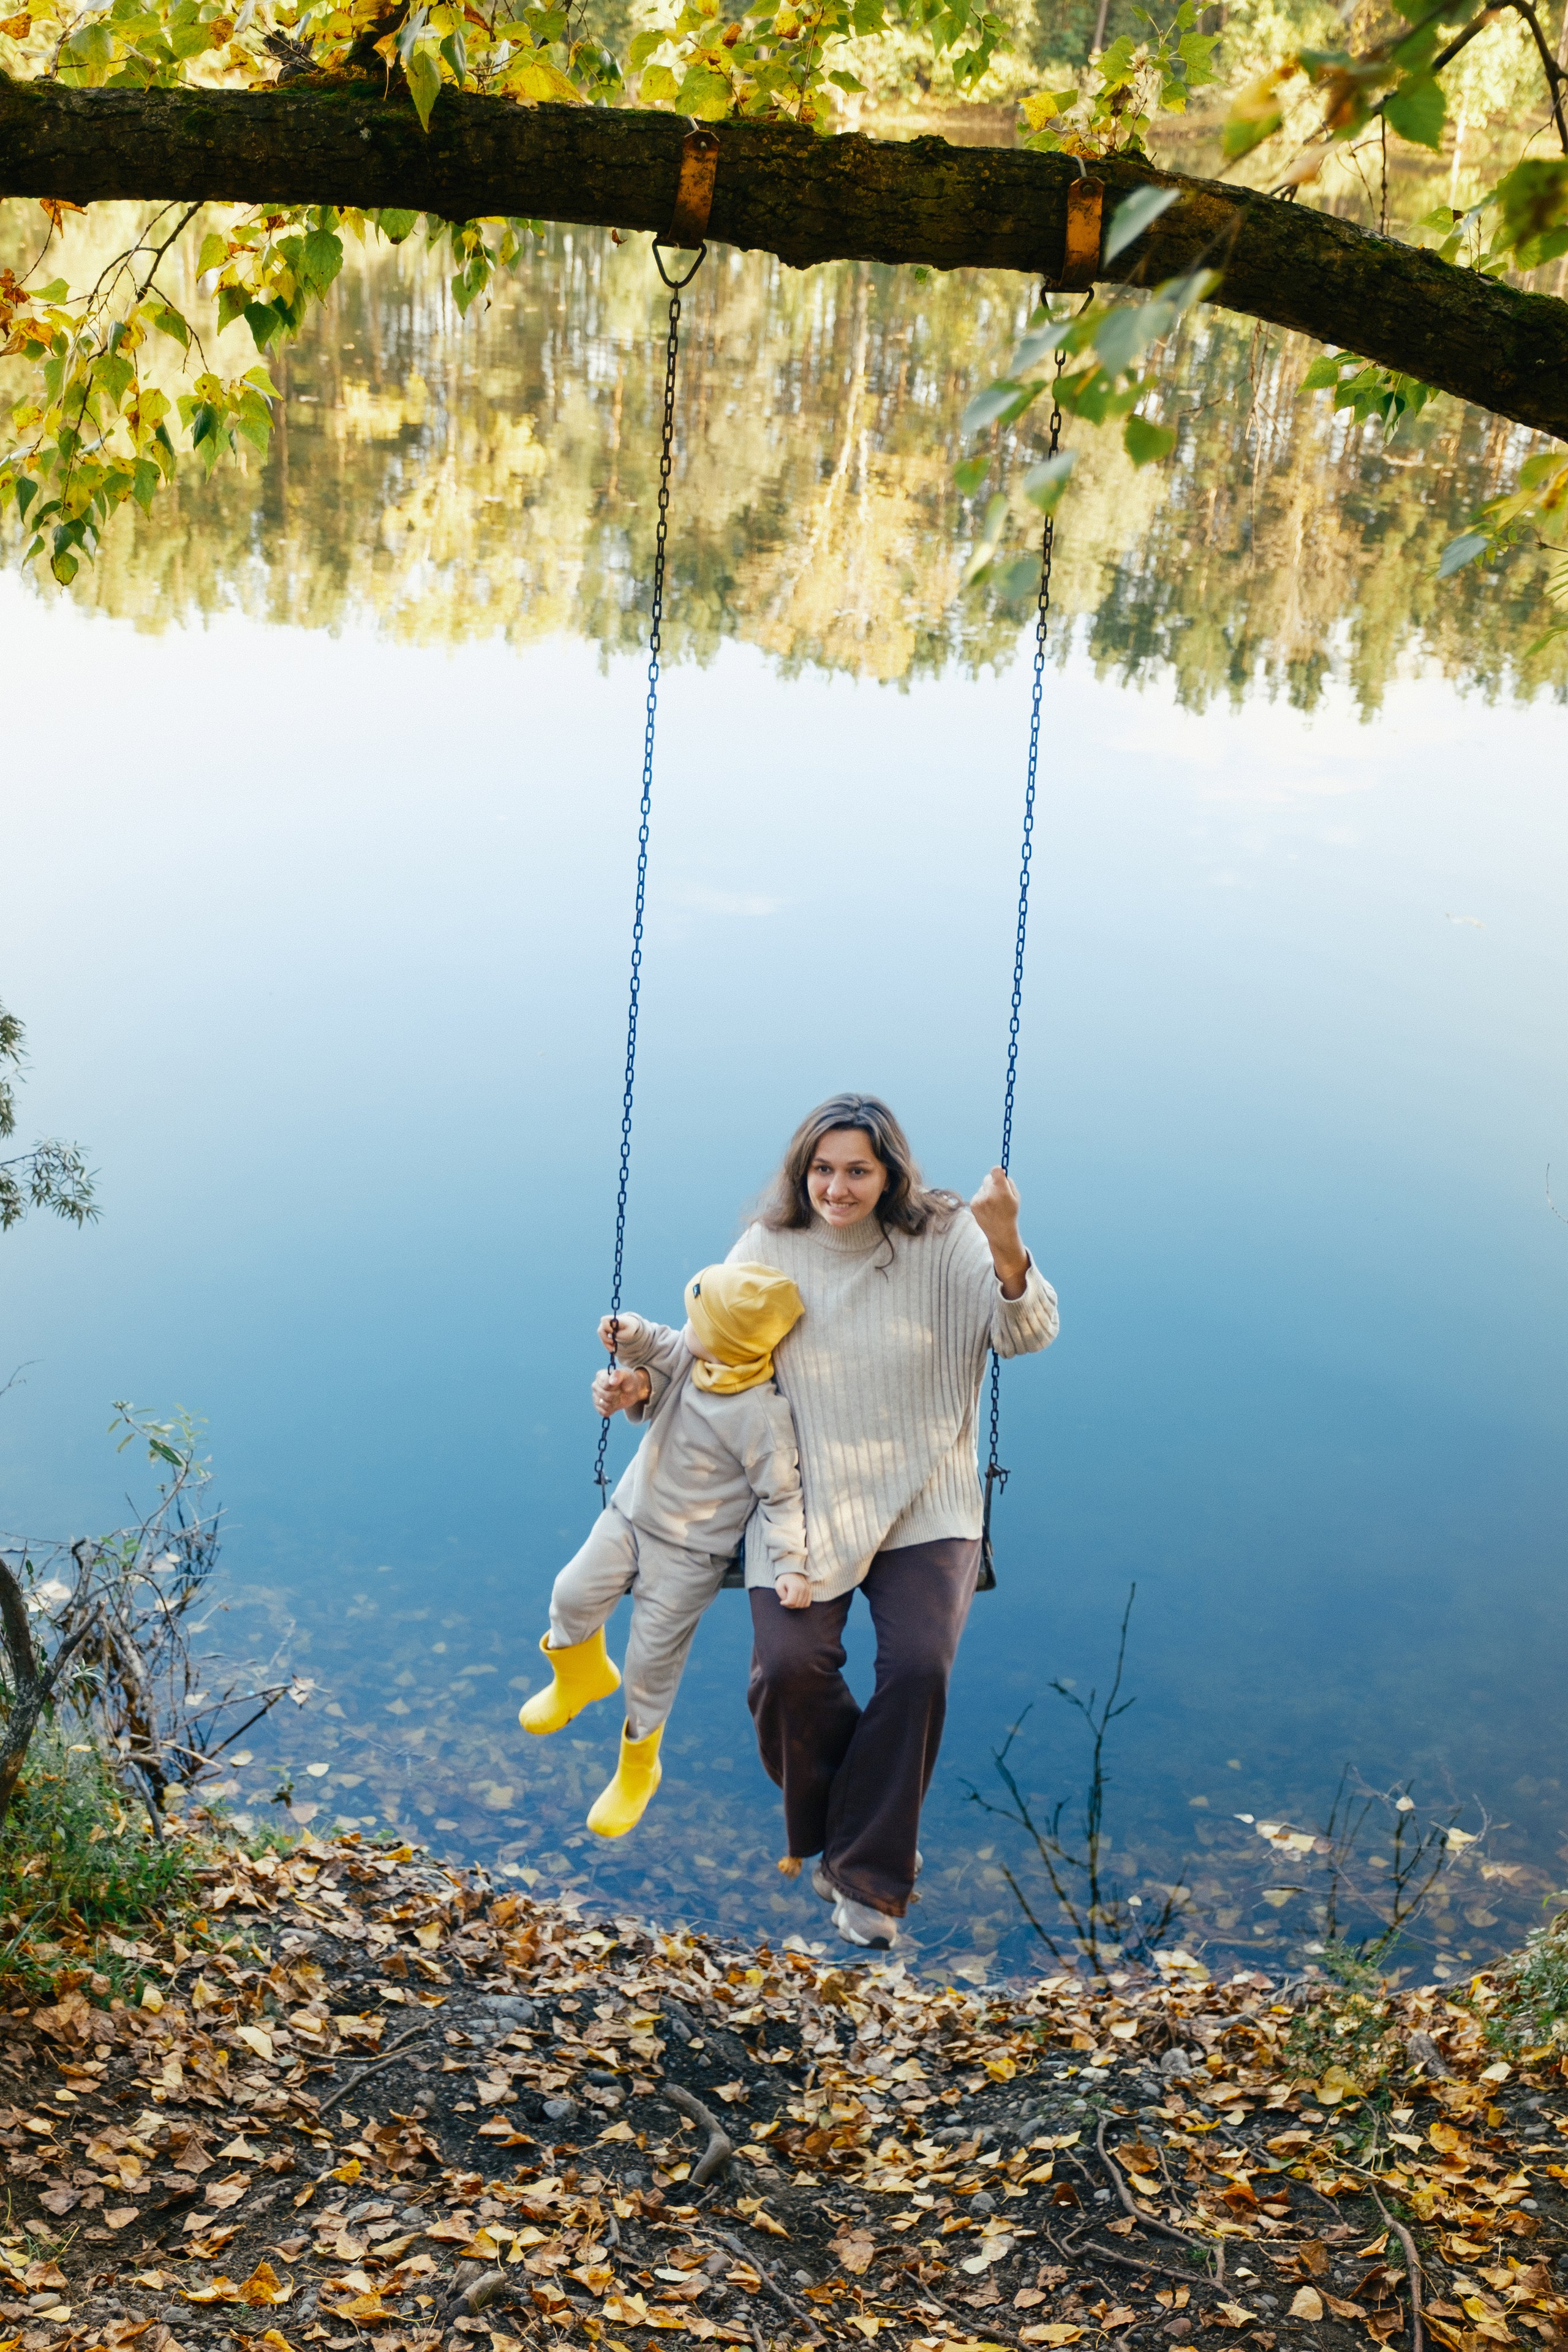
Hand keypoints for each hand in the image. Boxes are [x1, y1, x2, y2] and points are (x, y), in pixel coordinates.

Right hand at [593, 1366, 650, 1417]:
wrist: (630, 1391)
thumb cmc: (628, 1380)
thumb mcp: (627, 1376)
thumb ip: (619, 1375)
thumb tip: (612, 1381)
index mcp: (600, 1375)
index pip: (605, 1385)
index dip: (615, 1388)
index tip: (620, 1385)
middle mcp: (595, 1385)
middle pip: (605, 1396)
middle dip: (616, 1396)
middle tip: (620, 1392)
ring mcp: (595, 1396)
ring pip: (604, 1405)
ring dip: (614, 1404)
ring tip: (618, 1398)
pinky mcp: (598, 1406)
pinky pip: (604, 1412)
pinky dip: (612, 1410)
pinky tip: (614, 1404)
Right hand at [597, 1310, 644, 1351]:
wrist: (628, 1326)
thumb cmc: (629, 1327)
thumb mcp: (630, 1330)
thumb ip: (622, 1334)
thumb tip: (614, 1338)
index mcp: (612, 1319)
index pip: (604, 1320)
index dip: (606, 1326)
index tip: (612, 1331)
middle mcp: (606, 1323)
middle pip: (601, 1331)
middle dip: (606, 1339)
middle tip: (612, 1344)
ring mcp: (604, 1329)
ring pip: (602, 1338)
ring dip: (606, 1345)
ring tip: (612, 1350)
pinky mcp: (605, 1335)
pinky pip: (604, 1341)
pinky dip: (607, 1346)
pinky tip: (612, 1350)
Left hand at [775, 1572, 812, 1609]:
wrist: (792, 1571)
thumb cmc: (784, 1579)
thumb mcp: (778, 1586)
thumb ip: (782, 1596)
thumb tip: (788, 1604)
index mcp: (795, 1587)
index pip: (791, 1602)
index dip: (785, 1604)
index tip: (781, 1602)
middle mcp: (803, 1589)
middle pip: (796, 1605)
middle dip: (789, 1605)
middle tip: (785, 1601)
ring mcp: (807, 1590)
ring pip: (802, 1605)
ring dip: (795, 1605)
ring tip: (790, 1600)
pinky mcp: (809, 1592)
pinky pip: (807, 1604)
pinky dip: (801, 1604)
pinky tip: (796, 1600)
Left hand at [969, 1165, 1028, 1297]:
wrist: (1000, 1232)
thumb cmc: (1010, 1213)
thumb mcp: (1015, 1197)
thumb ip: (1008, 1183)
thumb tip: (1000, 1171)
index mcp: (1002, 1191)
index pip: (996, 1171)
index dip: (998, 1171)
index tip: (1000, 1173)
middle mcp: (989, 1194)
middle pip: (988, 1177)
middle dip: (993, 1182)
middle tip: (999, 1191)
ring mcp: (980, 1199)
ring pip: (983, 1187)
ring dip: (987, 1191)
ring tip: (994, 1205)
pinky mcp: (973, 1204)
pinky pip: (978, 1194)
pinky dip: (982, 1199)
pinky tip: (987, 1209)